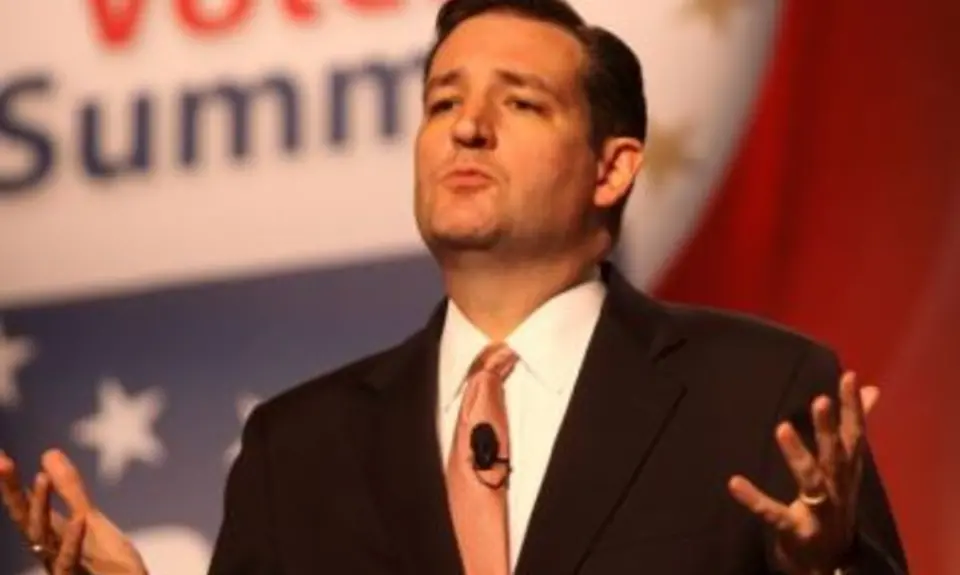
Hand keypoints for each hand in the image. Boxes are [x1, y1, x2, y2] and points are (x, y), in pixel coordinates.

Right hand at [0, 448, 148, 574]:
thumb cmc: (105, 562)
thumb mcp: (88, 518)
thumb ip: (70, 489)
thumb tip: (48, 453)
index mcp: (50, 533)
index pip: (24, 505)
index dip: (10, 483)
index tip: (0, 456)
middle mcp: (48, 550)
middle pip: (25, 518)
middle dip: (12, 491)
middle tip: (2, 462)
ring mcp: (60, 566)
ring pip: (41, 537)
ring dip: (39, 507)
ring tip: (40, 477)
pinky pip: (68, 561)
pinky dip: (73, 540)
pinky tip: (80, 518)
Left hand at [728, 372, 879, 574]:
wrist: (828, 560)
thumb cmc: (835, 502)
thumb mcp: (848, 466)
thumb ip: (855, 427)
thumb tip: (872, 389)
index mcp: (848, 470)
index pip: (854, 434)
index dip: (853, 407)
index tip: (847, 376)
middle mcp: (837, 487)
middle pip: (835, 455)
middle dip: (829, 429)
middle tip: (820, 400)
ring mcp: (818, 510)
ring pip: (811, 480)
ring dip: (798, 455)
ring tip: (781, 428)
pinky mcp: (795, 529)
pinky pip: (773, 512)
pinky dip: (755, 499)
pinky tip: (734, 483)